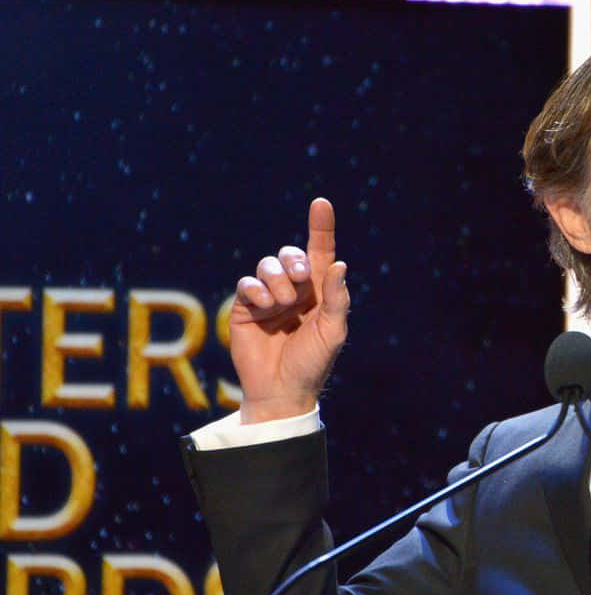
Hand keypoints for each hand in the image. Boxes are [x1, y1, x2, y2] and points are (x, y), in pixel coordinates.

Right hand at [229, 198, 349, 422]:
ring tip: (282, 304)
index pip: (320, 253)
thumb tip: (340, 264)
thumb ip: (337, 299)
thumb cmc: (312, 363)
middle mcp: (294, 290)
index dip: (321, 227)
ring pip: (267, 266)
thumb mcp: (333, 332)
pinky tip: (264, 306)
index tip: (321, 203)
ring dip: (277, 280)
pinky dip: (256, 290)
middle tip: (302, 279)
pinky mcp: (246, 307)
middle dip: (295, 261)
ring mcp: (269, 297)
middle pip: (290, 255)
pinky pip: (247, 283)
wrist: (281, 390)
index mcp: (320, 292)